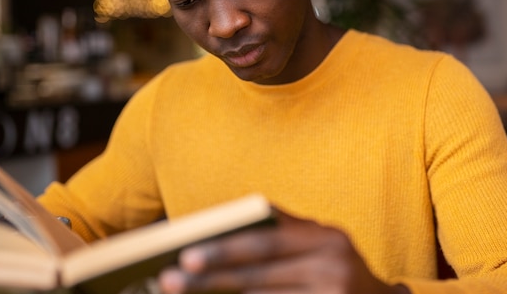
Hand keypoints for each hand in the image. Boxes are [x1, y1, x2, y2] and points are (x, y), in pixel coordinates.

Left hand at [158, 208, 409, 293]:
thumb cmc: (337, 268)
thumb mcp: (320, 243)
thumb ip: (284, 230)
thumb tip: (224, 227)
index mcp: (326, 237)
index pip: (266, 241)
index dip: (225, 247)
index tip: (186, 253)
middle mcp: (334, 265)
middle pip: (259, 274)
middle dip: (212, 278)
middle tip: (170, 279)